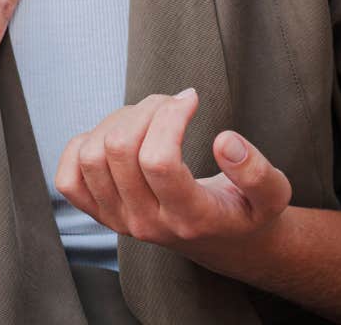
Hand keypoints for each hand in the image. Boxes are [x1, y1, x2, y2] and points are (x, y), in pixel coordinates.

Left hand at [56, 88, 291, 262]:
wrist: (225, 243)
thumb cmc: (247, 211)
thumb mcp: (273, 195)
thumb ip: (257, 171)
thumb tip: (224, 140)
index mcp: (189, 219)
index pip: (159, 161)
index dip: (170, 117)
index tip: (190, 98)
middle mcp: (146, 224)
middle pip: (119, 150)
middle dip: (145, 110)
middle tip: (171, 102)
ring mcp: (117, 221)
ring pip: (91, 155)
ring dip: (117, 121)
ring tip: (148, 117)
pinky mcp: (99, 214)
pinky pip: (67, 177)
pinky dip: (84, 145)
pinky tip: (117, 137)